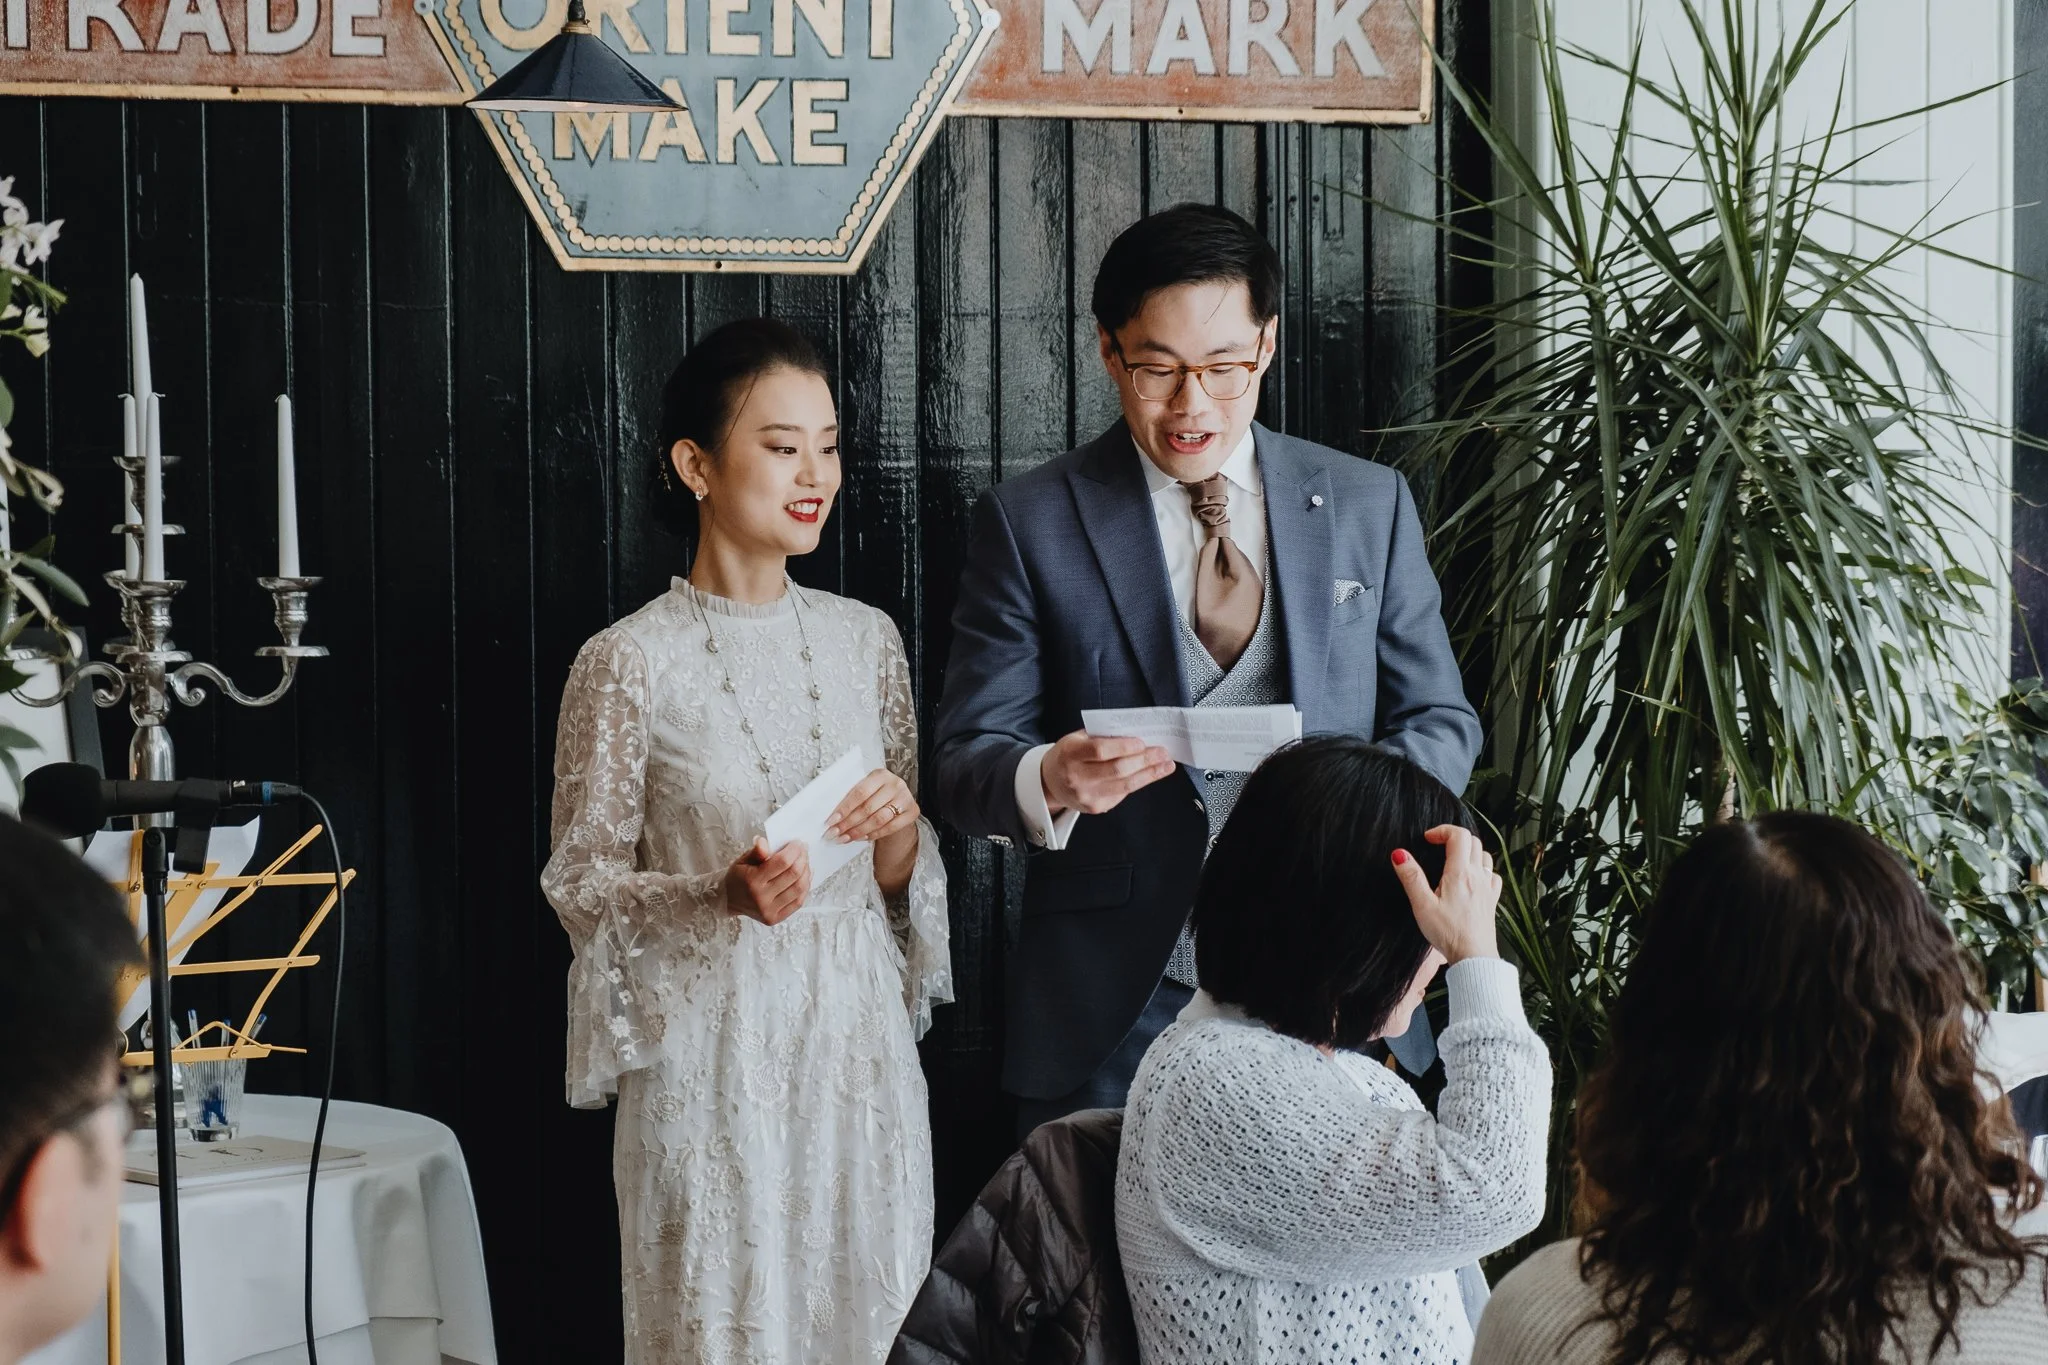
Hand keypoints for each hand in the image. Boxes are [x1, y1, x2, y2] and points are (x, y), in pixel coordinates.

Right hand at [726, 837, 810, 925]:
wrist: (729, 901)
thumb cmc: (738, 878)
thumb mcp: (743, 860)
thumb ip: (756, 851)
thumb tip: (764, 841)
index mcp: (753, 880)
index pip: (782, 862)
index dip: (794, 850)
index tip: (798, 843)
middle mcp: (761, 897)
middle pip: (793, 874)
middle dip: (802, 858)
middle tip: (804, 850)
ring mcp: (769, 910)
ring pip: (799, 888)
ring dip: (806, 872)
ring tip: (805, 862)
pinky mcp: (775, 919)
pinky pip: (798, 902)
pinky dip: (805, 887)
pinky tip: (805, 877)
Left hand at [826, 768, 919, 846]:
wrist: (898, 803)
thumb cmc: (876, 796)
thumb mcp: (866, 790)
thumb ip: (852, 797)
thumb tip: (832, 816)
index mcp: (880, 774)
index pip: (859, 792)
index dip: (844, 808)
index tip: (831, 821)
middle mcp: (895, 784)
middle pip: (868, 807)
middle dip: (848, 823)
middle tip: (834, 833)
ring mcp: (905, 798)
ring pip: (879, 819)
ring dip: (859, 831)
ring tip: (845, 838)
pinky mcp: (912, 811)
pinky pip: (891, 827)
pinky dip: (874, 834)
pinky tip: (861, 837)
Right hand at [1041, 731, 1176, 814]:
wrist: (1050, 782)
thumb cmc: (1069, 755)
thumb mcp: (1078, 739)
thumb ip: (1103, 736)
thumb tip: (1137, 735)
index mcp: (1070, 754)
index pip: (1100, 751)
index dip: (1124, 747)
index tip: (1143, 742)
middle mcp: (1076, 777)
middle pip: (1117, 770)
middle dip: (1145, 760)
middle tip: (1163, 752)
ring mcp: (1086, 795)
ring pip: (1125, 785)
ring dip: (1149, 774)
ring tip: (1166, 765)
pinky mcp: (1095, 807)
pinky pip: (1122, 793)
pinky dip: (1139, 782)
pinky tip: (1151, 774)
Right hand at [1390, 825, 1500, 964]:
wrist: (1474, 957)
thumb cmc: (1448, 933)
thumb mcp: (1422, 905)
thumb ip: (1411, 877)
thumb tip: (1399, 854)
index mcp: (1460, 873)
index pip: (1459, 835)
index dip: (1442, 830)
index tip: (1428, 839)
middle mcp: (1478, 876)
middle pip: (1473, 841)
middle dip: (1454, 838)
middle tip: (1438, 847)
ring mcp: (1488, 888)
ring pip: (1484, 856)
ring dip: (1469, 851)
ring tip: (1453, 861)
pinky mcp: (1492, 901)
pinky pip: (1492, 875)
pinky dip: (1483, 869)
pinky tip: (1473, 879)